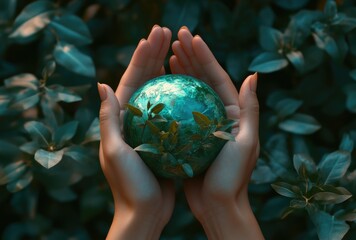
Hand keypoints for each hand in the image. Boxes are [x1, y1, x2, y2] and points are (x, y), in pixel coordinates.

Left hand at [98, 25, 174, 239]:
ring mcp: (150, 126)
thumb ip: (109, 118)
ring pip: (160, 91)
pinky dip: (179, 92)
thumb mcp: (115, 151)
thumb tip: (103, 84)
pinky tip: (189, 81)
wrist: (145, 212)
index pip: (131, 80)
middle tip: (167, 33)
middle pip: (145, 80)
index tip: (153, 37)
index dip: (141, 57)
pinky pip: (172, 108)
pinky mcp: (164, 136)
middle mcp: (134, 118)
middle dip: (154, 55)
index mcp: (120, 118)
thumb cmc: (129, 185)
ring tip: (178, 49)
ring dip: (167, 69)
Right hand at [170, 27, 263, 238]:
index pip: (218, 77)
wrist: (218, 205)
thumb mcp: (246, 143)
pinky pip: (178, 109)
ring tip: (168, 54)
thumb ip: (249, 110)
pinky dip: (170, 95)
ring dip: (180, 71)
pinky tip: (160, 84)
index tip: (191, 38)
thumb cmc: (233, 178)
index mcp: (234, 113)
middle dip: (191, 56)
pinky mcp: (189, 135)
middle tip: (175, 37)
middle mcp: (219, 115)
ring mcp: (202, 124)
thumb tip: (253, 76)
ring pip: (190, 92)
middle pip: (203, 80)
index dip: (205, 56)